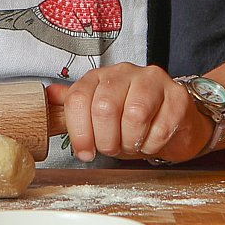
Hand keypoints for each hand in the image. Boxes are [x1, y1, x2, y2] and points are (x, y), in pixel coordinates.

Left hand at [47, 64, 211, 163]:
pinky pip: (161, 127)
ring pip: (134, 115)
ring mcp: (153, 81)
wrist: (175, 121)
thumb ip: (74, 107)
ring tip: (133, 145)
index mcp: (100, 76)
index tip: (85, 152)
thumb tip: (48, 96)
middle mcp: (125, 72)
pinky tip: (151, 142)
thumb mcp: (97, 116)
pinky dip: (153, 144)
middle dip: (106, 140)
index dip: (78, 132)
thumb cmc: (131, 121)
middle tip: (113, 149)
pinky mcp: (177, 96)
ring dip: (131, 142)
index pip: (78, 99)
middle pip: (104, 107)